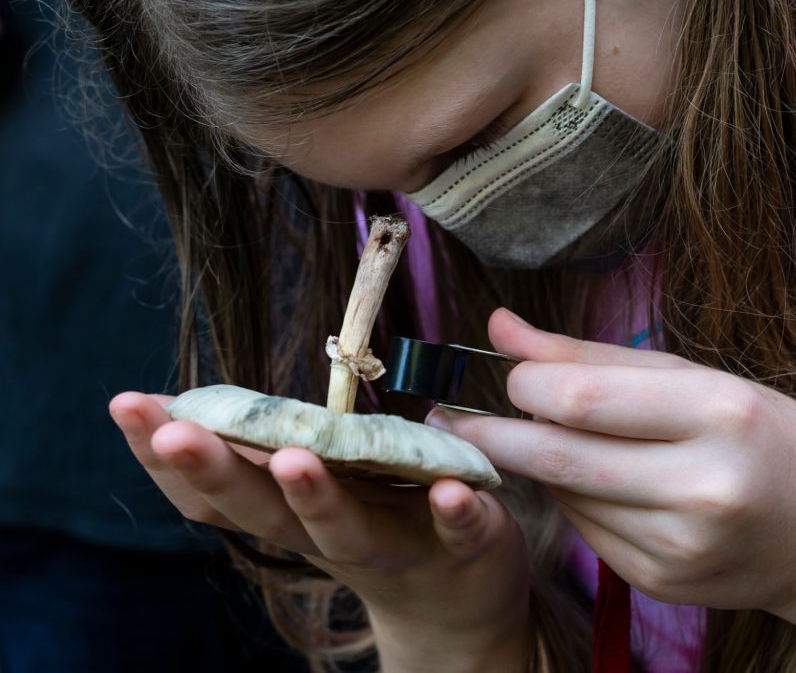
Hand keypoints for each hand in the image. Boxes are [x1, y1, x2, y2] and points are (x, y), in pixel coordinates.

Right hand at [109, 392, 531, 670]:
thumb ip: (256, 451)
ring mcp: (394, 544)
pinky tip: (448, 492)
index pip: (215, 491)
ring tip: (292, 460)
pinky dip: (451, 512)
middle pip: (264, 509)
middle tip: (174, 433)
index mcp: (287, 512)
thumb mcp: (302, 488)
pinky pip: (455, 530)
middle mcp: (328, 533)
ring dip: (315, 497)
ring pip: (345, 529)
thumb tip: (180, 403)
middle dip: (217, 472)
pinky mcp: (459, 543)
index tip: (127, 405)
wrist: (452, 601)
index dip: (167, 456)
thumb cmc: (367, 523)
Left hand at [426, 308, 795, 612]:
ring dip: (541, 464)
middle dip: (492, 433)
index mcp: (719, 412)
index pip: (579, 399)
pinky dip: (574, 500)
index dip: (522, 384)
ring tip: (557, 440)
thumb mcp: (693, 376)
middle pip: (556, 456)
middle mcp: (703, 487)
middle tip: (450, 418)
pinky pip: (584, 531)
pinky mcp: (663, 583)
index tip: (508, 374)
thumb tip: (498, 325)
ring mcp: (682, 547)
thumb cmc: (763, 433)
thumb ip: (590, 355)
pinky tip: (603, 482)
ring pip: (563, 495)